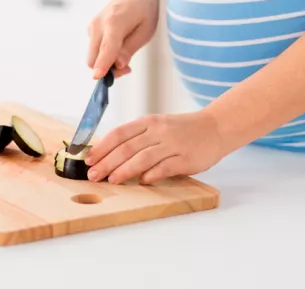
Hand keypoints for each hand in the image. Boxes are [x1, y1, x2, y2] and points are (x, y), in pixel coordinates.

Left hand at [84, 111, 230, 183]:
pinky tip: (141, 182)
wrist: (215, 127)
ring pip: (142, 158)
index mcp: (148, 121)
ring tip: (111, 180)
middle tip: (94, 175)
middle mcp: (158, 131)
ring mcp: (173, 144)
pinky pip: (164, 168)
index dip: (102, 147)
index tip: (88, 159)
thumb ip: (137, 138)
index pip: (119, 133)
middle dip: (107, 162)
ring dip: (124, 170)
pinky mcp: (186, 159)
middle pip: (127, 147)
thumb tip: (108, 154)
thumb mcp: (157, 126)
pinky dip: (151, 175)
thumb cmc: (182, 130)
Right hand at [87, 0, 159, 78]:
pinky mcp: (90, 29)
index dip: (102, 65)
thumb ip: (129, 49)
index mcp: (114, 23)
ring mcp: (92, 26)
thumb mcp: (145, 32)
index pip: (106, 49)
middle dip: (107, 69)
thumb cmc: (143, 12)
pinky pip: (94, 50)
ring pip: (92, 57)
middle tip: (127, 67)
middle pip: (94, 58)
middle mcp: (98, 25)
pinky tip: (117, 46)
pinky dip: (103, 55)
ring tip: (125, 54)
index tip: (97, 78)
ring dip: (106, 63)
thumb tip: (118, 65)